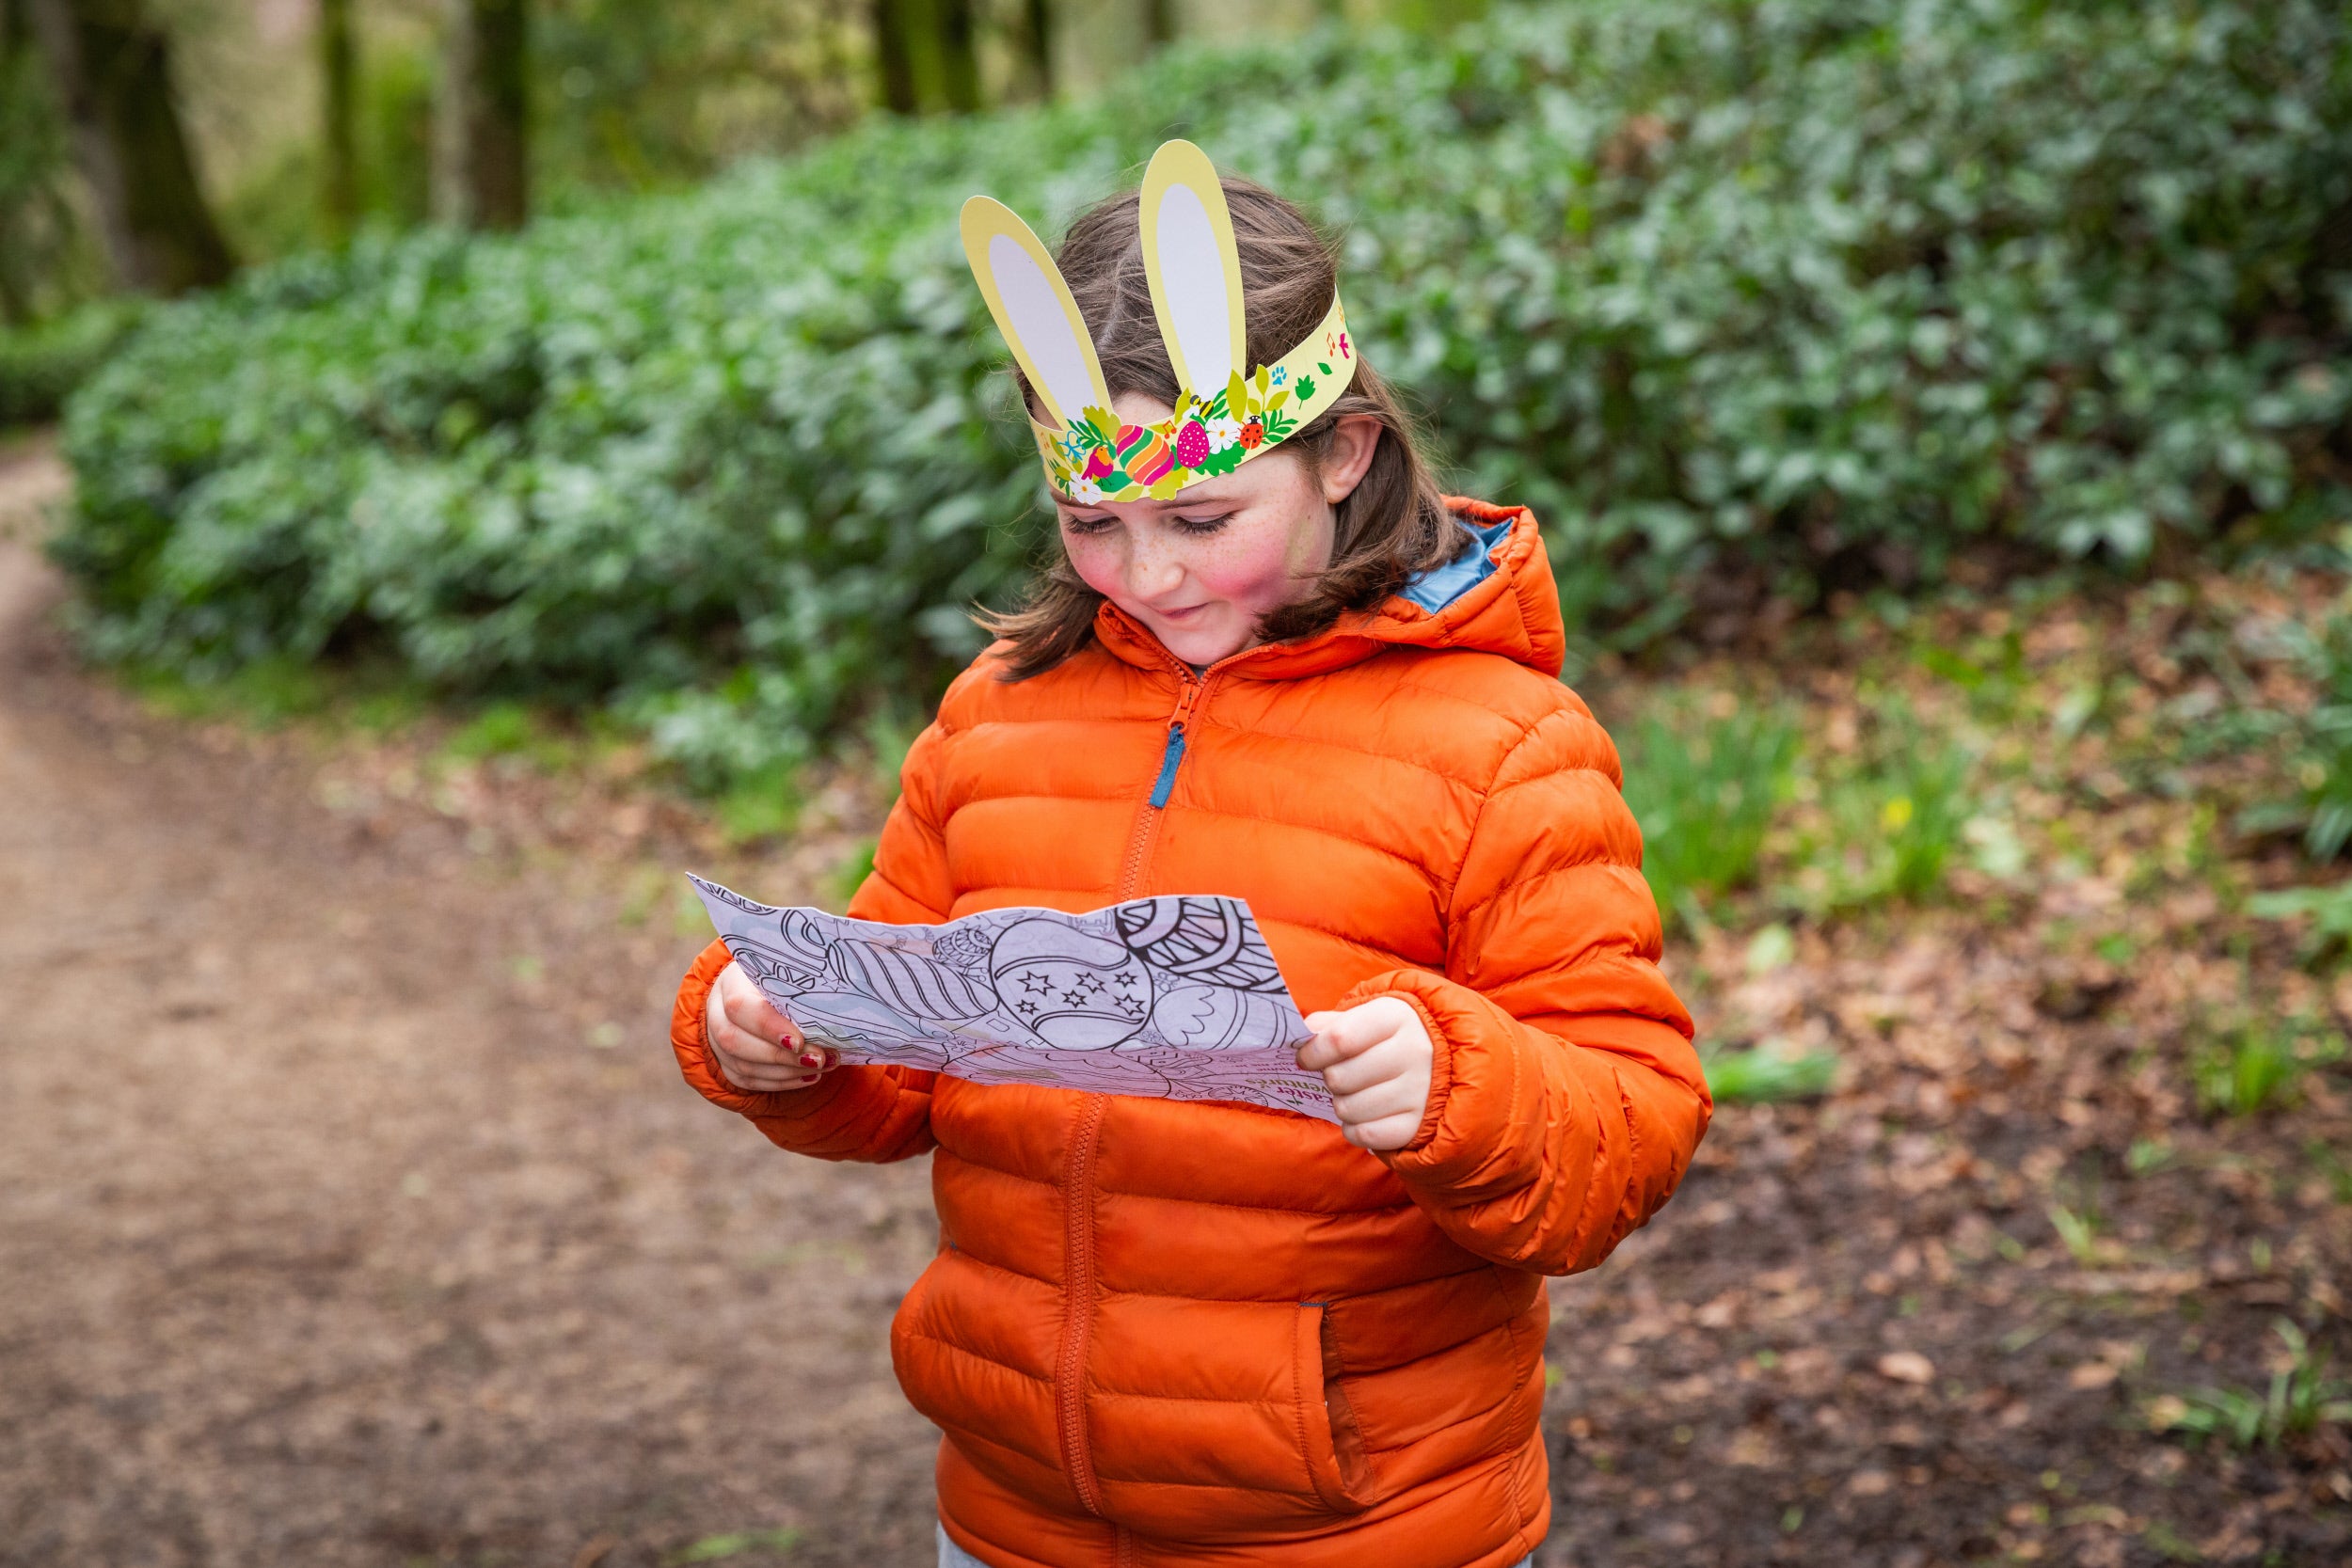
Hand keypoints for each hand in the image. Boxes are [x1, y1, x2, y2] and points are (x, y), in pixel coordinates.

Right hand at [704, 961, 833, 1092]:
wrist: (756, 993)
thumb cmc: (780, 980)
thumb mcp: (787, 974)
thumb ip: (800, 989)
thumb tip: (833, 1010)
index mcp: (730, 982)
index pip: (739, 1006)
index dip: (768, 1026)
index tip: (799, 1040)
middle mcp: (715, 1013)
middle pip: (735, 1041)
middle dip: (780, 1055)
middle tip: (819, 1058)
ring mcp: (717, 1043)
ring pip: (744, 1066)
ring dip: (787, 1071)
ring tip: (821, 1066)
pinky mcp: (727, 1065)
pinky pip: (750, 1081)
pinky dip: (782, 1082)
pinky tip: (809, 1077)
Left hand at [1295, 997, 1432, 1150]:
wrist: (1445, 1060)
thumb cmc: (1392, 1036)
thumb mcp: (1368, 1016)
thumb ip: (1332, 1023)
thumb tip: (1303, 1034)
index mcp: (1397, 1017)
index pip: (1340, 1039)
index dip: (1313, 1053)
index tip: (1305, 1058)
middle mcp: (1415, 1052)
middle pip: (1340, 1077)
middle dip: (1329, 1079)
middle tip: (1338, 1076)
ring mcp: (1420, 1091)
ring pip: (1348, 1109)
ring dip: (1341, 1105)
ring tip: (1354, 1094)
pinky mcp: (1419, 1124)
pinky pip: (1365, 1135)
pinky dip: (1354, 1129)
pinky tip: (1363, 1116)